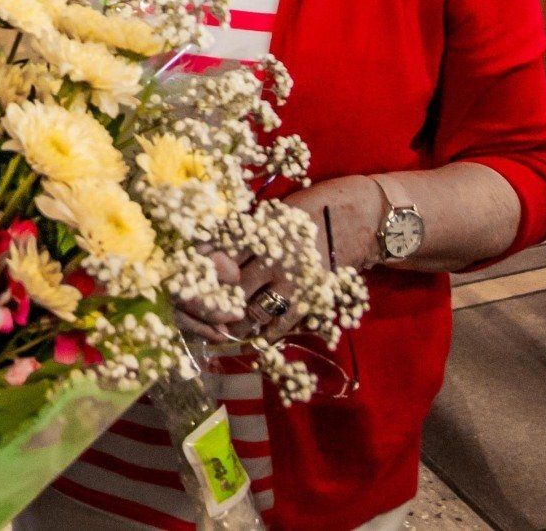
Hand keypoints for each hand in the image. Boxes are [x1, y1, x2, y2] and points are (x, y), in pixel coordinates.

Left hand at [174, 177, 385, 345]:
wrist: (362, 216)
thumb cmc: (315, 205)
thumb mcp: (275, 210)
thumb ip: (247, 229)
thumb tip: (213, 246)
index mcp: (259, 231)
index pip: (218, 254)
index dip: (199, 269)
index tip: (183, 280)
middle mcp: (271, 257)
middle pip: (230, 287)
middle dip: (210, 301)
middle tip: (194, 312)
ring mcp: (290, 281)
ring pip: (251, 310)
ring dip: (232, 322)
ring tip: (218, 329)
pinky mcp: (309, 297)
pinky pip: (280, 323)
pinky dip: (263, 335)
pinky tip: (251, 340)